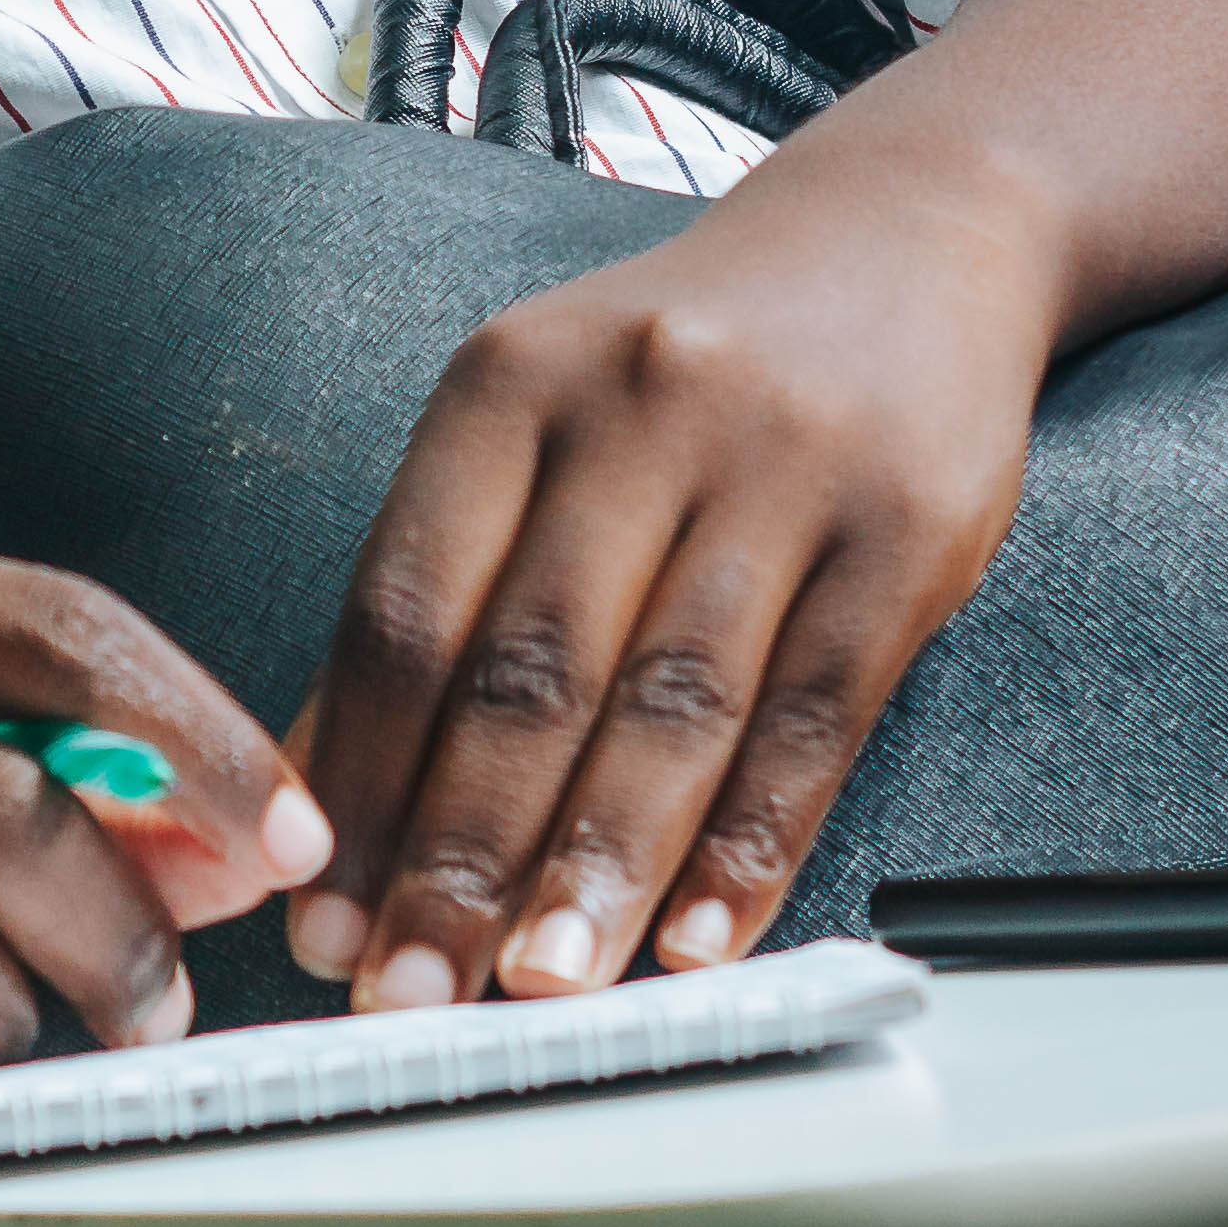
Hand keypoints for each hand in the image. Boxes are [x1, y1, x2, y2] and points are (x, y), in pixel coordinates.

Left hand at [288, 138, 1054, 1010]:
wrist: (907, 232)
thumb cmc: (683, 357)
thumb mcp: (533, 418)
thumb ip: (439, 585)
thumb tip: (322, 785)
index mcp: (509, 382)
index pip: (407, 608)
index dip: (358, 778)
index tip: (320, 916)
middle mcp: (639, 409)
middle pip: (531, 671)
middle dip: (461, 855)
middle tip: (413, 994)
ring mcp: (782, 465)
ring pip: (672, 705)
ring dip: (601, 870)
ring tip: (545, 989)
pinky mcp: (906, 528)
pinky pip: (816, 716)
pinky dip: (754, 844)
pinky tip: (701, 938)